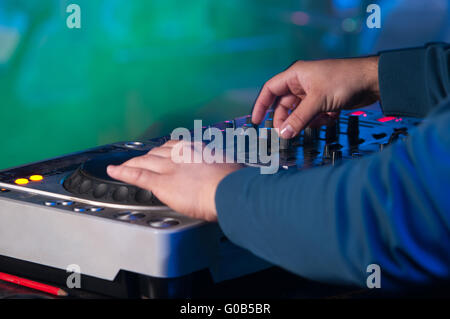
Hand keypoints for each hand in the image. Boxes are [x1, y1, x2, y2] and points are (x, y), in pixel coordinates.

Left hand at [107, 140, 241, 220]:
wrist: (229, 190)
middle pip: (157, 152)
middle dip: (147, 156)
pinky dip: (123, 172)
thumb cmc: (234, 181)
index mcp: (197, 149)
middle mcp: (180, 154)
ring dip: (133, 163)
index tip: (163, 154)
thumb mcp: (229, 168)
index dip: (165, 151)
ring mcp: (169, 167)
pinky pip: (137, 175)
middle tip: (141, 161)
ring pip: (145, 161)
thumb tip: (225, 173)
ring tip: (125, 166)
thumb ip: (219, 169)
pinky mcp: (161, 183)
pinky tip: (114, 171)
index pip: (176, 146)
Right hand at [252, 56, 379, 137]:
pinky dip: (318, 120)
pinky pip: (312, 116)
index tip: (257, 122)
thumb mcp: (318, 101)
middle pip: (284, 106)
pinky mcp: (323, 102)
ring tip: (318, 121)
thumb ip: (299, 118)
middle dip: (287, 120)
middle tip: (287, 134)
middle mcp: (301, 83)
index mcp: (295, 75)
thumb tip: (283, 134)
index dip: (261, 105)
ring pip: (299, 113)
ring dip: (305, 121)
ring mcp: (312, 93)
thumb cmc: (345, 80)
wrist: (372, 81)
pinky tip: (330, 117)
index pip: (270, 90)